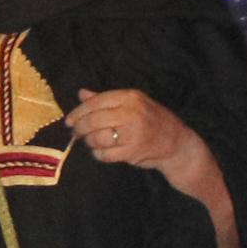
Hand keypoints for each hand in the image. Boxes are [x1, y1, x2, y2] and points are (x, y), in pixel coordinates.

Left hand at [66, 89, 203, 180]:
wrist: (177, 143)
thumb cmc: (151, 121)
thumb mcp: (133, 104)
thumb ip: (106, 99)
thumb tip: (81, 93)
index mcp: (130, 97)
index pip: (96, 102)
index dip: (78, 112)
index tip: (69, 120)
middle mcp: (132, 112)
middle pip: (93, 120)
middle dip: (80, 128)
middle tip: (75, 133)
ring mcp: (133, 132)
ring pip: (97, 138)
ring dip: (89, 142)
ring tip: (91, 142)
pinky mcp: (133, 151)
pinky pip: (105, 154)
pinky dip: (99, 154)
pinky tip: (102, 151)